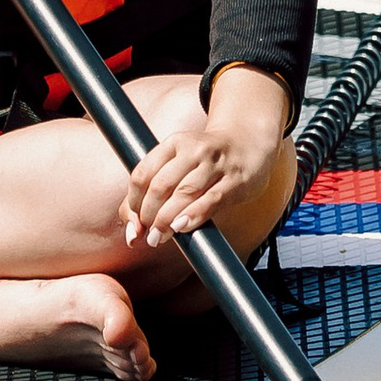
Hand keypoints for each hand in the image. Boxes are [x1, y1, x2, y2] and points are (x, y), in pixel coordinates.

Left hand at [120, 67, 292, 249]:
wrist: (249, 143)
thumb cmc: (205, 161)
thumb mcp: (177, 164)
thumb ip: (151, 192)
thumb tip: (131, 232)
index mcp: (174, 143)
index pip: (143, 174)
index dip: (133, 202)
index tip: (135, 221)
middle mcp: (194, 150)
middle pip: (160, 186)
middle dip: (148, 215)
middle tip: (147, 234)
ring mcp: (216, 165)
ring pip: (184, 194)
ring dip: (166, 220)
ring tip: (159, 237)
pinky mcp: (234, 181)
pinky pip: (210, 201)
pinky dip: (193, 216)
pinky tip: (181, 227)